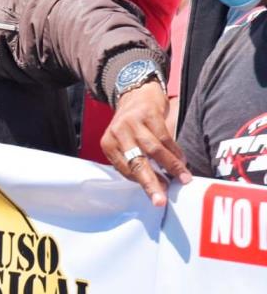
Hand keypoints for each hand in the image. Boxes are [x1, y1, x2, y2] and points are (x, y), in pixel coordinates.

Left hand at [101, 81, 192, 205]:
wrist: (137, 93)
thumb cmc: (132, 126)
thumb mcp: (125, 143)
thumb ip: (135, 162)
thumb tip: (158, 187)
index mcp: (108, 144)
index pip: (125, 169)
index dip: (142, 183)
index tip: (157, 197)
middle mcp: (118, 133)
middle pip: (136, 162)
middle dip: (151, 183)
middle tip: (161, 199)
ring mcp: (133, 122)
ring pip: (154, 150)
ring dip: (171, 167)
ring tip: (184, 178)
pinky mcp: (149, 114)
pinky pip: (165, 137)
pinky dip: (175, 151)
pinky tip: (183, 160)